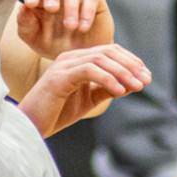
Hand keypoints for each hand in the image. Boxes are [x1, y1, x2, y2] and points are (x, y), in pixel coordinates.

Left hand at [16, 0, 112, 58]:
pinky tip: (82, 27)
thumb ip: (25, 24)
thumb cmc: (53, 44)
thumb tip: (23, 8)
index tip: (30, 4)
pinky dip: (87, 11)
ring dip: (71, 8)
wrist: (79, 57)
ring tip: (70, 27)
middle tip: (51, 9)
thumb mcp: (34, 38)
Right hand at [16, 44, 148, 138]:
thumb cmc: (56, 113)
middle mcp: (70, 57)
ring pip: (101, 58)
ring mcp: (64, 64)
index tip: (147, 76)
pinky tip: (119, 90)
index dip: (131, 61)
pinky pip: (89, 70)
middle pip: (108, 51)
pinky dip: (107, 78)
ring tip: (137, 86)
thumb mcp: (88, 99)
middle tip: (146, 80)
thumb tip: (131, 83)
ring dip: (123, 72)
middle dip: (131, 65)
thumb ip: (106, 89)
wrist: (29, 126)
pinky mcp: (59, 76)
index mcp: (77, 59)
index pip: (109, 51)